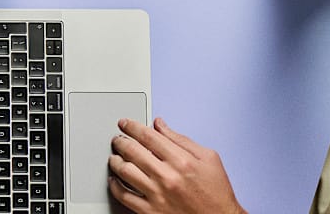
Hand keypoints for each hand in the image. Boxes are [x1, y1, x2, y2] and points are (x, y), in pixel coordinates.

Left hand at [108, 118, 246, 213]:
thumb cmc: (216, 192)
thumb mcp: (208, 158)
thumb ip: (181, 139)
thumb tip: (160, 125)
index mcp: (181, 161)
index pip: (148, 136)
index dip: (132, 127)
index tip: (125, 124)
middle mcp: (167, 177)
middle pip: (132, 151)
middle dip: (120, 141)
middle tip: (117, 139)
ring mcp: (157, 195)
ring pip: (124, 172)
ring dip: (114, 161)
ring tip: (114, 157)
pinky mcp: (150, 212)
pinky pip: (124, 196)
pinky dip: (114, 186)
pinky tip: (114, 180)